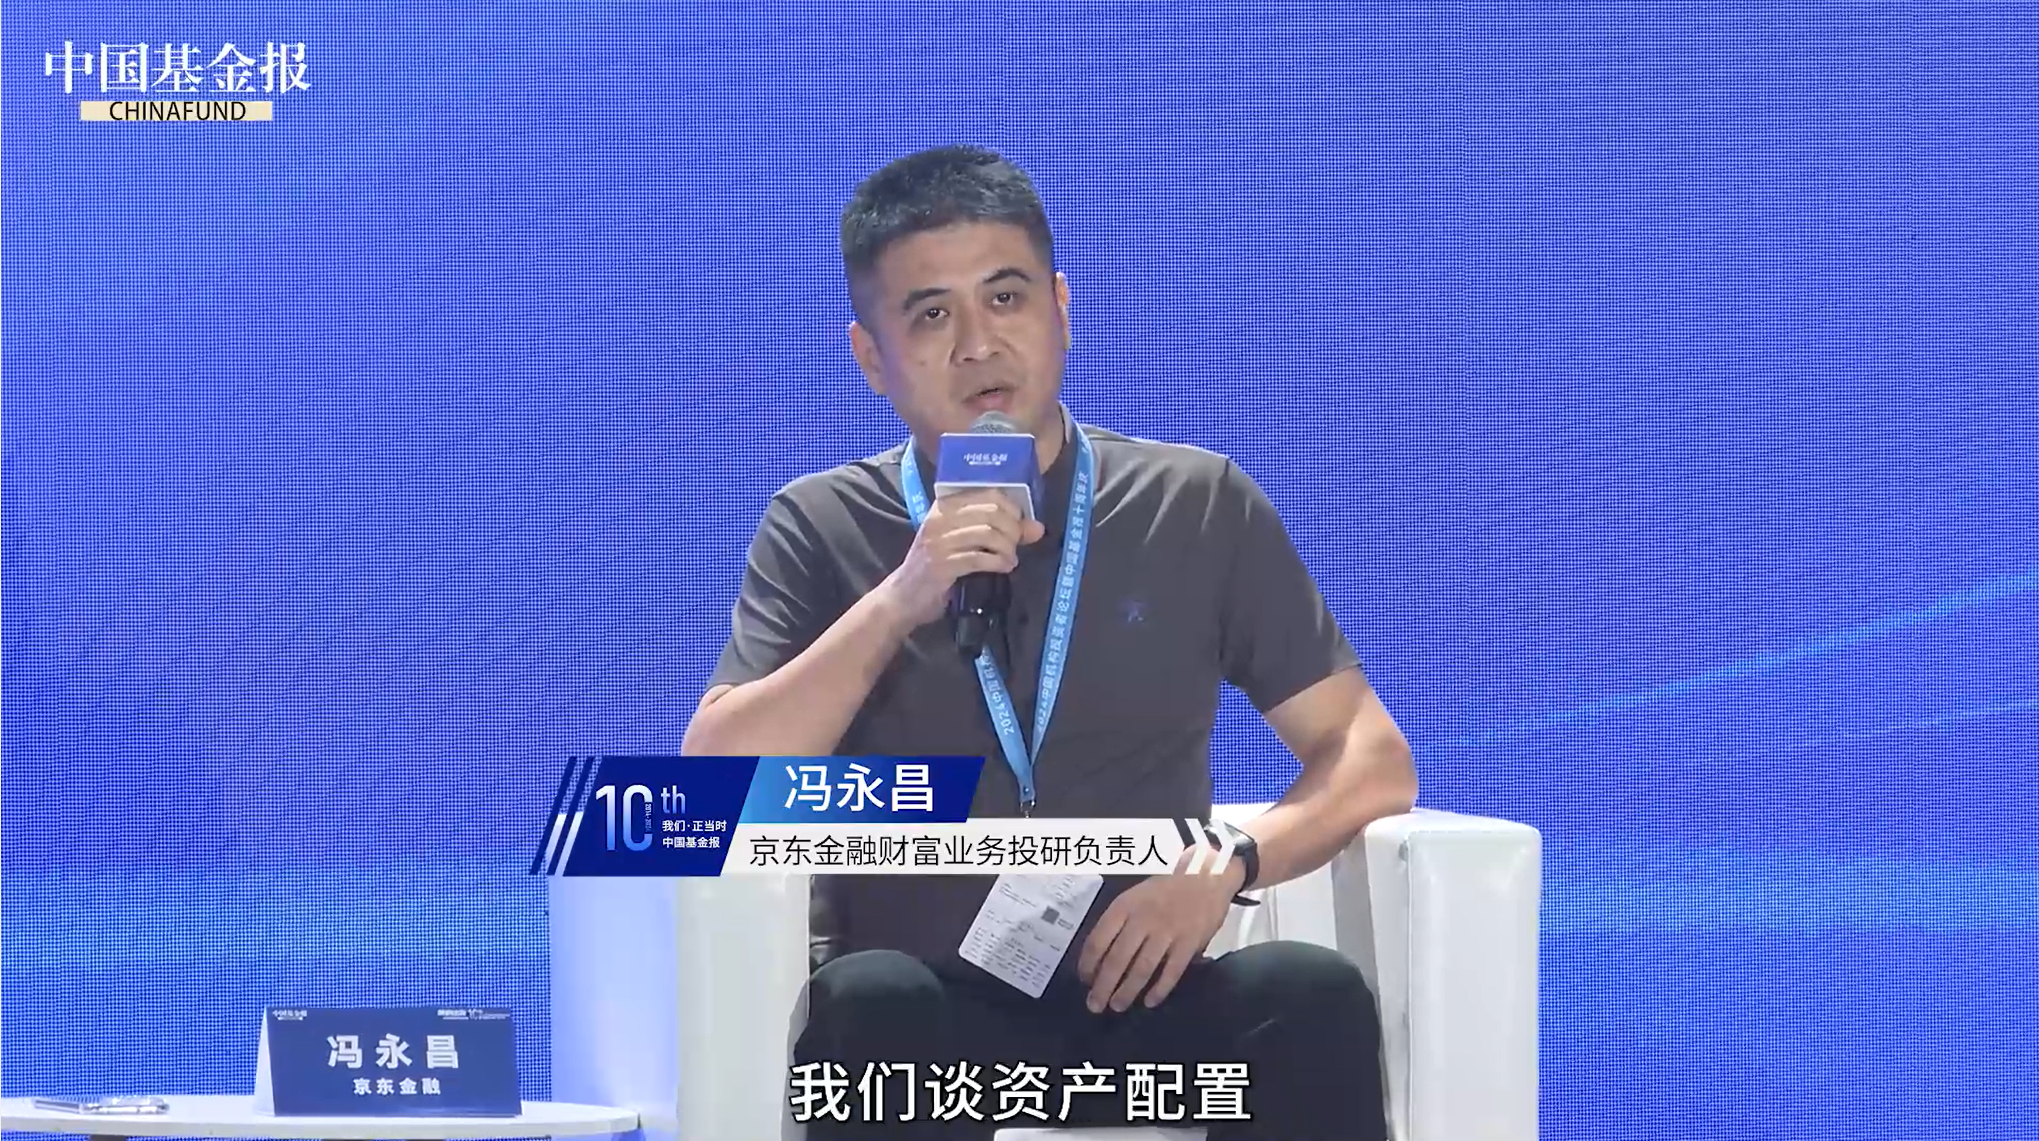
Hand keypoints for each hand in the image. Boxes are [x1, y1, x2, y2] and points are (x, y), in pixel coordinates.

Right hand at [880, 490, 1045, 626]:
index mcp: (945, 506)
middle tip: (1014, 546)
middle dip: (1012, 530)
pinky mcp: (941, 565)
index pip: (989, 493)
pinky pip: (980, 558)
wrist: (903, 597)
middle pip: (992, 512)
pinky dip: (999, 563)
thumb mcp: (965, 543)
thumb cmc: (936, 567)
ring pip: (988, 534)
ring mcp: (938, 542)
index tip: (1018, 527)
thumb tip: (1038, 528)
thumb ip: (1000, 532)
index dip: (1012, 509)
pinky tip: (1004, 568)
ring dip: (1007, 548)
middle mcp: (940, 519)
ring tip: (1009, 559)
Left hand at [1076, 851, 1245, 1012]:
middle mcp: (1142, 920)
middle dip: (1103, 986)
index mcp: (1125, 906)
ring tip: (1117, 1006)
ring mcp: (1167, 932)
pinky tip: (1150, 1001)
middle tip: (1095, 1005)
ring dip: (1127, 991)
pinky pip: (1171, 972)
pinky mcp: (1189, 942)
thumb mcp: (1136, 895)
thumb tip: (1100, 955)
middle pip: (1117, 959)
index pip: (1098, 940)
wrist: (1206, 875)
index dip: (1088, 964)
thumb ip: (1120, 921)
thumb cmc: (1166, 887)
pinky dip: (1159, 989)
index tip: (1085, 979)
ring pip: (1141, 969)